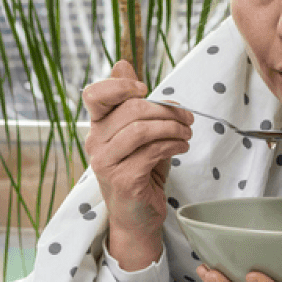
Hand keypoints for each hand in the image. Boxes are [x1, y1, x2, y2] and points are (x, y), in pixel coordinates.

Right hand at [81, 60, 192, 268]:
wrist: (137, 218)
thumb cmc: (140, 172)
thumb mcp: (138, 134)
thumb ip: (132, 102)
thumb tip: (122, 64)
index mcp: (97, 127)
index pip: (94, 94)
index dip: (120, 85)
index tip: (145, 89)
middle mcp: (94, 143)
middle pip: (130, 108)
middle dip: (166, 110)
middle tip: (187, 119)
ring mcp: (105, 163)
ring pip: (141, 129)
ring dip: (173, 128)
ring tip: (187, 134)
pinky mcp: (122, 179)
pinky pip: (151, 151)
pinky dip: (173, 144)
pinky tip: (182, 147)